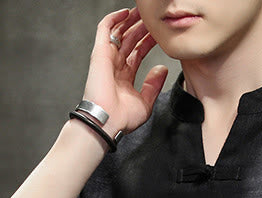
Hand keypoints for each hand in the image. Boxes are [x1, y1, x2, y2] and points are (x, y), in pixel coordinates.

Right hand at [84, 7, 168, 135]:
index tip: (158, 35)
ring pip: (118, 32)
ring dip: (130, 20)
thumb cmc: (122, 118)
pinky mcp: (100, 52)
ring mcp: (107, 58)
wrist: (108, 121)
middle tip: (152, 19)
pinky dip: (114, 18)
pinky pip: (105, 29)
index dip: (148, 42)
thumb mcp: (145, 102)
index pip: (137, 53)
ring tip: (142, 12)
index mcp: (124, 77)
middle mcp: (115, 66)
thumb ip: (153, 85)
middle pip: (129, 40)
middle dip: (140, 28)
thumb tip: (162, 69)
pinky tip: (126, 12)